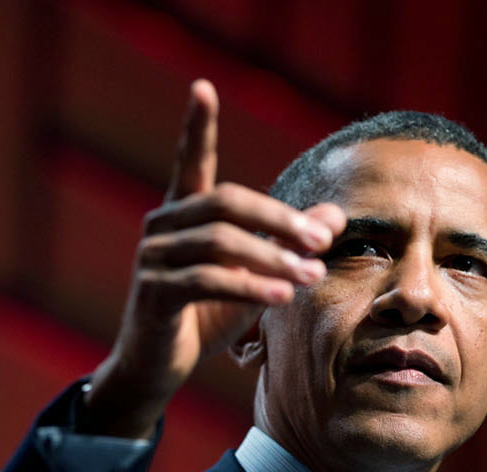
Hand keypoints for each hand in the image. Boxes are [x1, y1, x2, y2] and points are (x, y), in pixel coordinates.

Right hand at [81, 80, 346, 438]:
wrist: (155, 369)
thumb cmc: (203, 318)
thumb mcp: (253, 278)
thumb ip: (287, 245)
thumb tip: (334, 218)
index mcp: (182, 215)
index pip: (190, 162)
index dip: (196, 126)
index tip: (203, 87)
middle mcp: (162, 227)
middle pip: (225, 202)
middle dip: (279, 219)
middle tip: (321, 241)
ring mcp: (152, 259)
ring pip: (220, 242)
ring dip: (272, 259)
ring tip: (311, 277)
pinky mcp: (152, 293)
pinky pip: (206, 280)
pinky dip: (249, 288)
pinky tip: (280, 297)